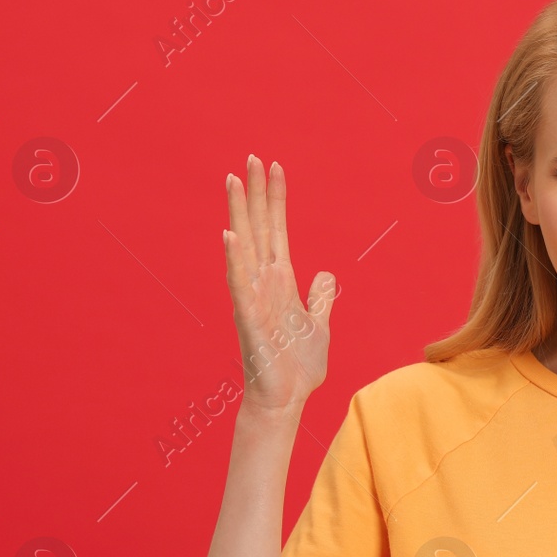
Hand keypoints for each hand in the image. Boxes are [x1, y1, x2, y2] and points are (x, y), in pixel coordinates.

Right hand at [223, 155, 336, 415]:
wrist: (286, 399)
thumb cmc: (298, 366)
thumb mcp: (319, 324)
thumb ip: (320, 298)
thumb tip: (327, 275)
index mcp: (281, 281)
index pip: (277, 230)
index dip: (276, 199)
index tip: (274, 166)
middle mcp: (264, 283)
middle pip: (259, 229)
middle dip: (256, 193)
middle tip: (250, 157)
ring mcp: (254, 299)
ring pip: (245, 248)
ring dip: (239, 215)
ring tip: (233, 181)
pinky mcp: (249, 320)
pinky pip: (240, 286)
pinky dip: (235, 262)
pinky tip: (230, 237)